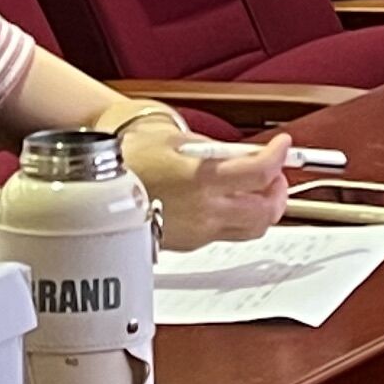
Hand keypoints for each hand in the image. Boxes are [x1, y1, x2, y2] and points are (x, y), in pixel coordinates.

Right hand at [131, 126, 290, 250]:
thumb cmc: (132, 160)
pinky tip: (228, 200)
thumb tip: (248, 154)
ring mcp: (200, 232)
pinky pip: (228, 234)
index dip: (278, 156)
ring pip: (252, 229)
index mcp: (203, 179)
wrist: (101, 190)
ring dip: (262, 207)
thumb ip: (218, 150)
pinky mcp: (192, 244)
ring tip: (257, 188)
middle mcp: (206, 210)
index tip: (282, 146)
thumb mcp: (177, 139)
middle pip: (266, 211)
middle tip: (276, 173)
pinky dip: (238, 217)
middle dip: (278, 191)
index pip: (259, 172)